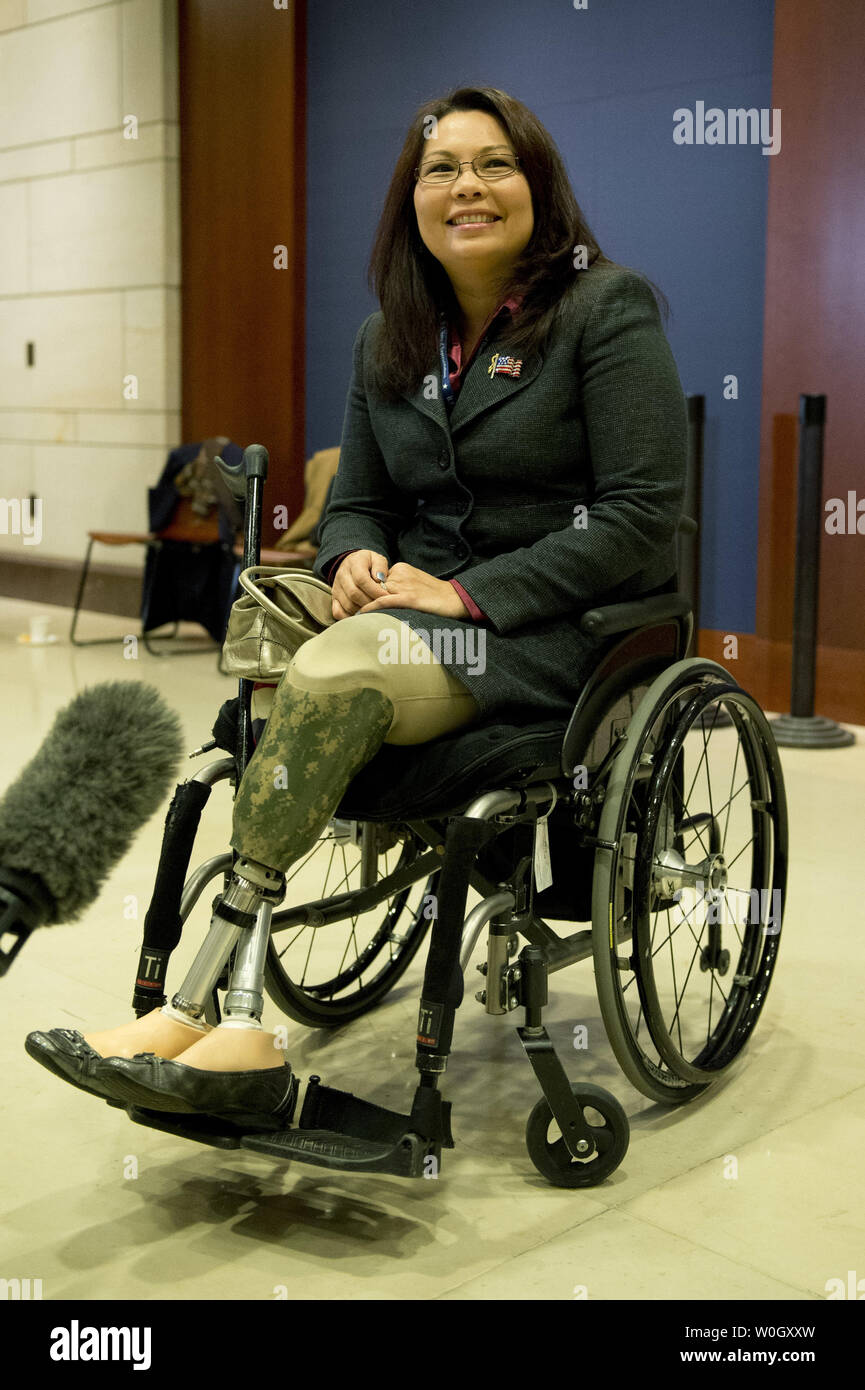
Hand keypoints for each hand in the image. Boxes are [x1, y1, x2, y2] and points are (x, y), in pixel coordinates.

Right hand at [331, 550, 391, 619]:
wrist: (351, 564)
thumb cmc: (368, 563)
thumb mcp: (377, 559)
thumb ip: (380, 566)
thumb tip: (379, 579)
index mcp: (353, 563)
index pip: (361, 579)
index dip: (375, 590)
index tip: (387, 597)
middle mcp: (342, 575)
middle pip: (354, 594)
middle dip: (370, 603)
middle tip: (383, 607)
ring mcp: (336, 588)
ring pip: (348, 605)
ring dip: (363, 611)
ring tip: (375, 612)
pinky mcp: (334, 599)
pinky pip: (338, 613)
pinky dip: (350, 618)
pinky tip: (362, 617)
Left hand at [354, 561, 469, 619]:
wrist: (456, 598)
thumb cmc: (436, 596)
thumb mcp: (414, 585)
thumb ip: (398, 587)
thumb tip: (381, 599)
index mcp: (401, 569)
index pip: (375, 581)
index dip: (366, 594)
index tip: (356, 605)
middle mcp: (400, 574)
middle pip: (373, 588)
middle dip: (361, 600)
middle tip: (349, 612)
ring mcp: (404, 586)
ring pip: (375, 594)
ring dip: (363, 606)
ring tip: (352, 617)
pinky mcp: (409, 598)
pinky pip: (384, 602)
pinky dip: (371, 608)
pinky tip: (361, 615)